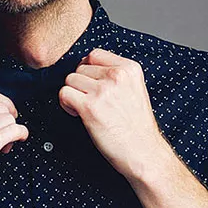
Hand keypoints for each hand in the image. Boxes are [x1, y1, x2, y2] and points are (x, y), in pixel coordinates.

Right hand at [0, 88, 27, 207]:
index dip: (2, 105)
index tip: (6, 114)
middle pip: (2, 106)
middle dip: (6, 120)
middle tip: (1, 135)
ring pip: (9, 119)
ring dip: (11, 130)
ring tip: (0, 144)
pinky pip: (15, 131)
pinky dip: (20, 136)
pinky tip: (13, 143)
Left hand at [58, 48, 165, 180]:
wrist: (143, 152)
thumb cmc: (137, 127)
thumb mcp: (135, 90)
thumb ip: (115, 75)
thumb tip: (86, 67)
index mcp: (130, 69)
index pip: (94, 54)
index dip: (88, 70)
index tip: (92, 86)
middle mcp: (117, 76)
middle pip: (80, 68)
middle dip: (81, 85)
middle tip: (92, 102)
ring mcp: (103, 91)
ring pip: (70, 80)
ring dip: (73, 95)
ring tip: (86, 109)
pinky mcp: (90, 107)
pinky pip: (64, 94)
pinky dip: (66, 105)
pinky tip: (79, 115)